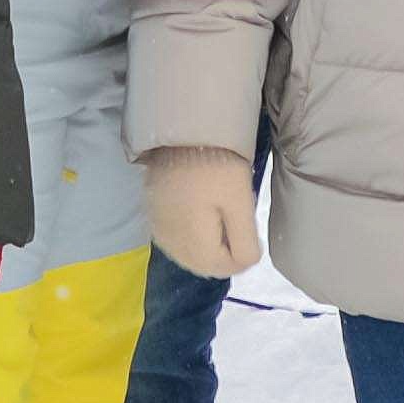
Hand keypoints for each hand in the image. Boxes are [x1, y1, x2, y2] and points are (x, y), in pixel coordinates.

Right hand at [147, 150, 260, 282]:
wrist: (176, 134)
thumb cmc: (214, 165)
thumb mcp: (240, 202)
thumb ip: (245, 240)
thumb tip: (248, 262)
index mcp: (195, 247)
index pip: (227, 268)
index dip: (244, 251)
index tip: (249, 223)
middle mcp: (173, 248)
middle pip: (208, 264)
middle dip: (227, 249)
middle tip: (236, 216)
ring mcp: (160, 233)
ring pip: (192, 254)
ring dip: (211, 243)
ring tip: (221, 212)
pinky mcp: (154, 219)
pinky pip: (178, 239)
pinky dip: (193, 234)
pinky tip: (201, 212)